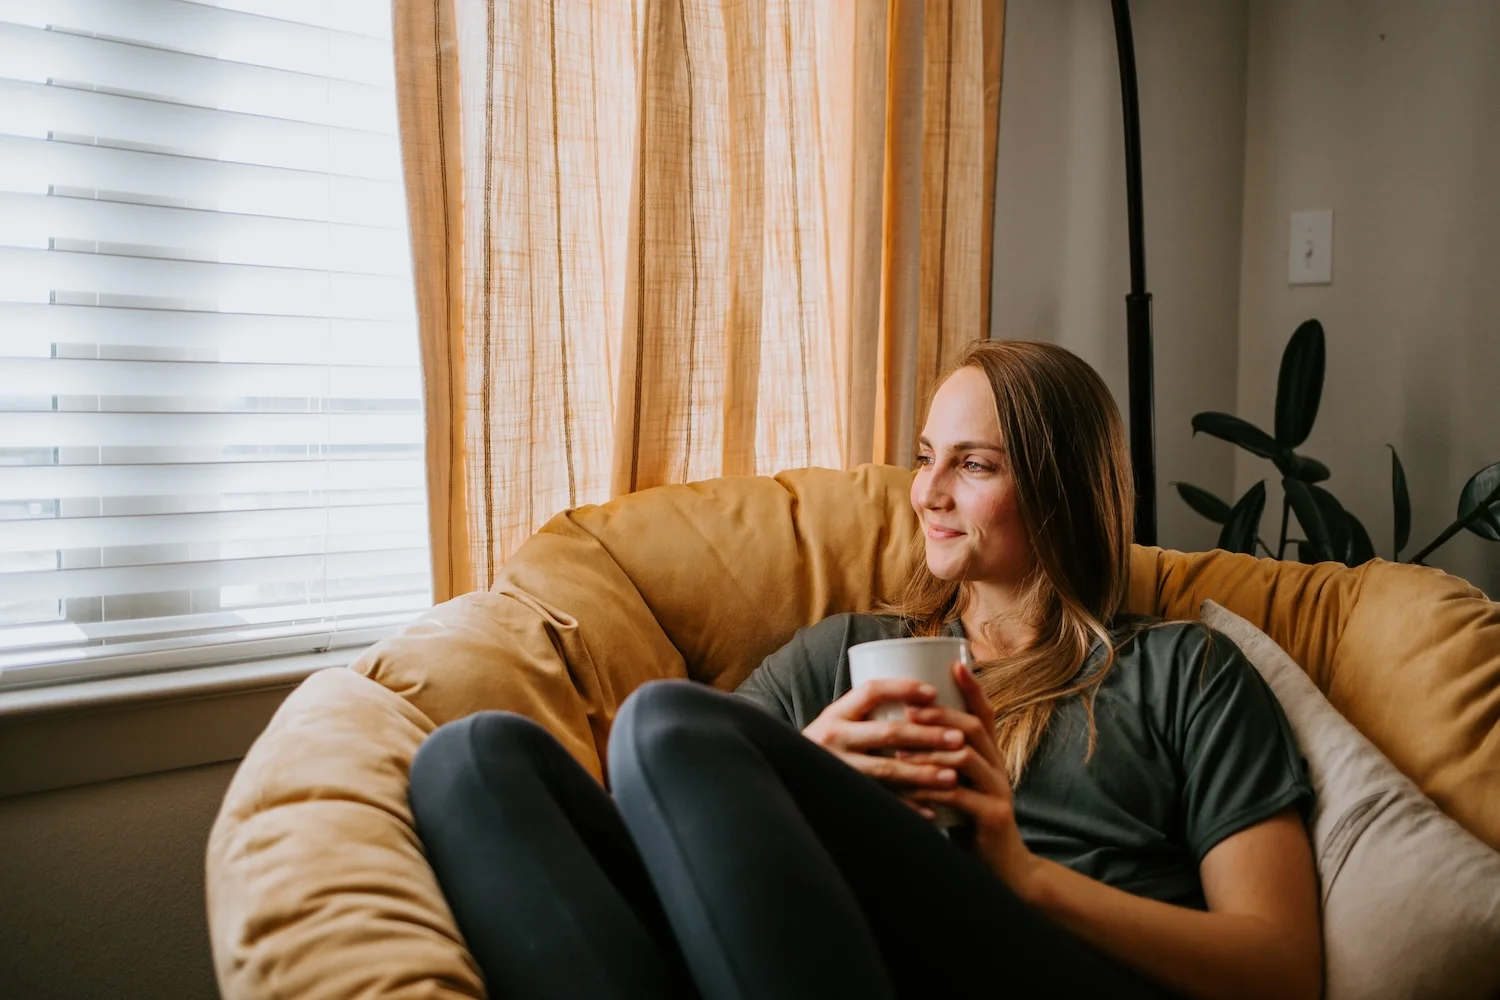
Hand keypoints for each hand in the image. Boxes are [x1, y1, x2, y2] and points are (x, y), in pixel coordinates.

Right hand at [803, 679, 967, 817]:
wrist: (789, 776)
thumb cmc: (828, 746)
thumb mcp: (839, 723)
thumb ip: (868, 713)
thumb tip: (926, 694)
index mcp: (836, 713)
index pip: (871, 691)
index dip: (903, 689)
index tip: (933, 692)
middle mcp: (834, 738)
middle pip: (887, 733)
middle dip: (927, 736)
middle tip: (958, 739)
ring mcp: (838, 768)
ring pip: (887, 770)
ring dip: (922, 774)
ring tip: (953, 777)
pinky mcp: (843, 795)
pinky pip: (880, 801)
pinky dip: (907, 807)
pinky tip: (932, 811)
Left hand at [904, 663, 1041, 898]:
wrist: (1002, 869)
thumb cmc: (968, 823)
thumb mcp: (958, 786)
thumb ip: (941, 762)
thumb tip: (901, 735)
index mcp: (990, 756)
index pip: (984, 713)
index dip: (972, 688)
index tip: (954, 664)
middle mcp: (998, 767)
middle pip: (972, 729)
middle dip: (941, 715)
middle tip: (910, 710)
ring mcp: (998, 791)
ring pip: (967, 758)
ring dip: (933, 750)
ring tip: (903, 747)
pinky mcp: (993, 816)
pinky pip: (962, 796)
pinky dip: (935, 788)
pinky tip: (913, 786)